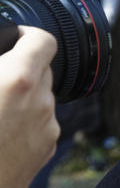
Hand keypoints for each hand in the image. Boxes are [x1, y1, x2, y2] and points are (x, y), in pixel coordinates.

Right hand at [0, 26, 58, 187]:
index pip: (43, 40)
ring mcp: (47, 127)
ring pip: (41, 99)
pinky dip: (25, 122)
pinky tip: (0, 134)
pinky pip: (41, 124)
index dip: (28, 36)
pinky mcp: (47, 150)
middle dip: (20, 70)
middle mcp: (41, 101)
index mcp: (18, 79)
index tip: (15, 40)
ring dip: (22, 97)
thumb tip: (1, 56)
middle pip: (42, 70)